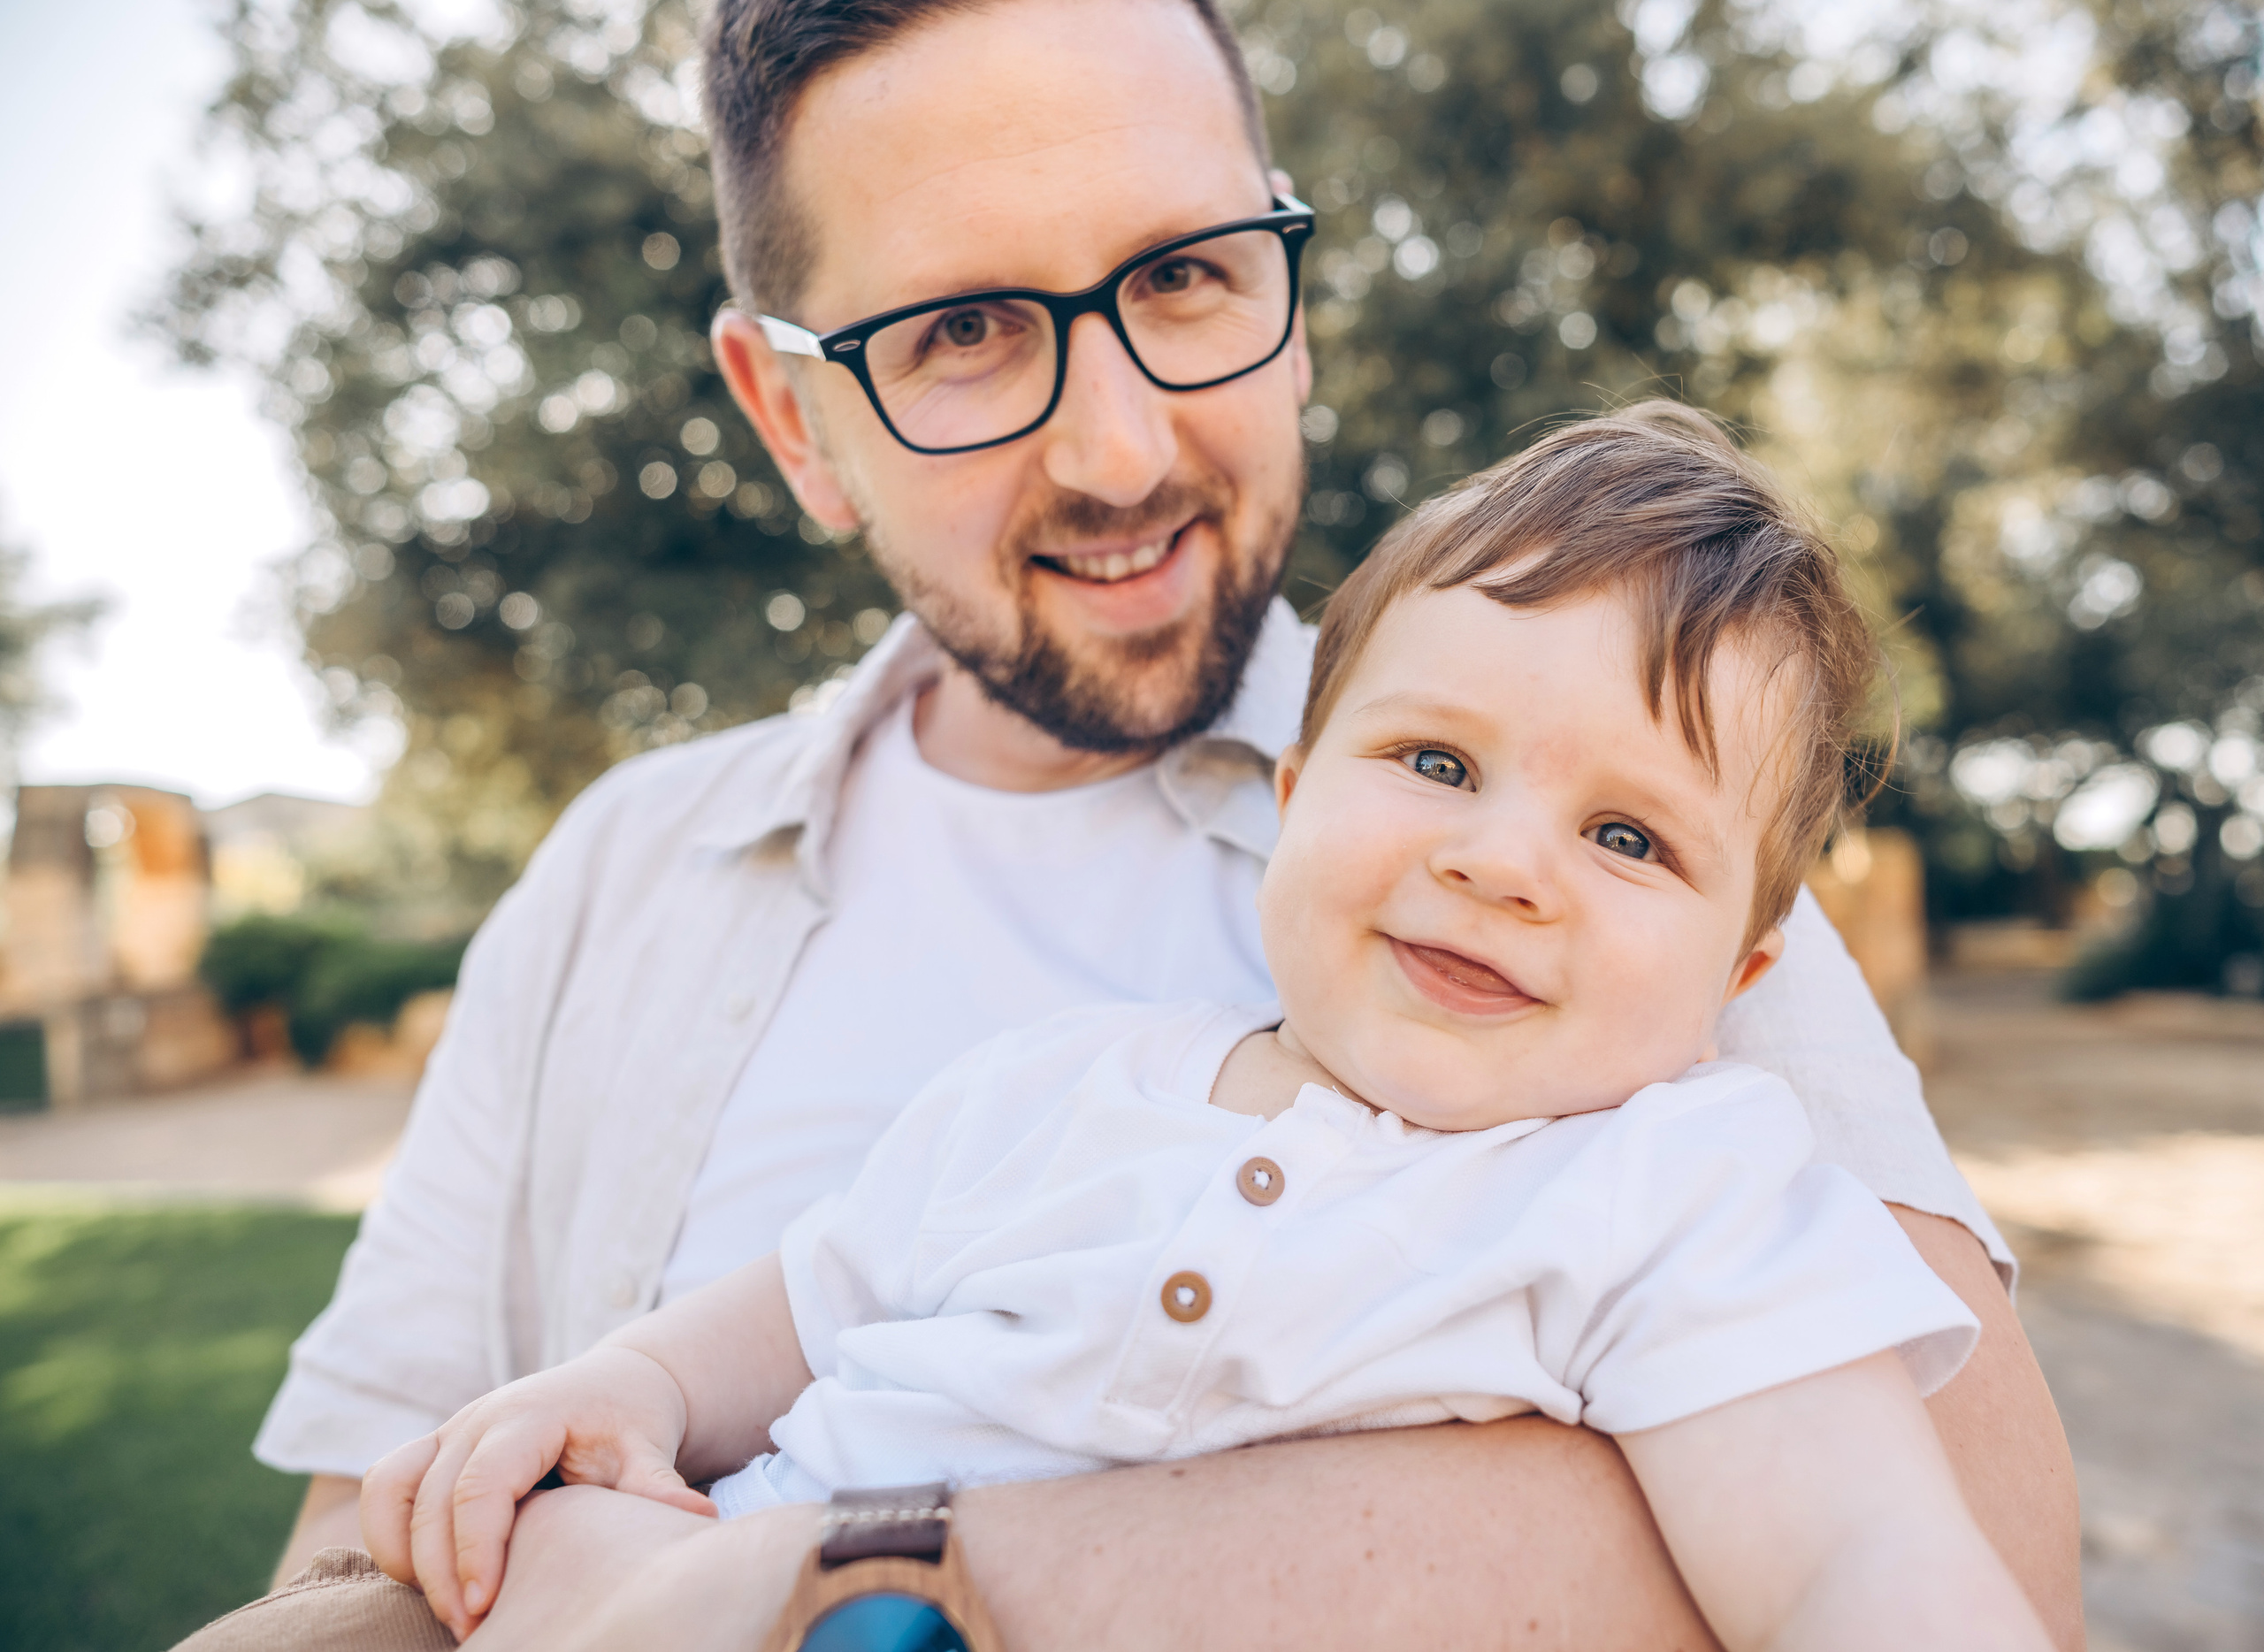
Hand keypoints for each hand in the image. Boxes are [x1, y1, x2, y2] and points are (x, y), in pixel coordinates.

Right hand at [361, 1345, 718, 1638]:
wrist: (615, 1385)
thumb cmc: (632, 1421)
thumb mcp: (649, 1447)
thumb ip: (658, 1484)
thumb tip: (698, 1518)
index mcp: (529, 1415)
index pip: (482, 1484)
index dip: (476, 1548)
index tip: (485, 1606)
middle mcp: (477, 1418)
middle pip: (432, 1501)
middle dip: (442, 1574)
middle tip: (474, 1633)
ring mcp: (449, 1430)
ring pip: (392, 1492)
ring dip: (406, 1556)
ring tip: (450, 1609)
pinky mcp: (433, 1449)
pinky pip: (386, 1489)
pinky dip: (390, 1537)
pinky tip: (427, 1582)